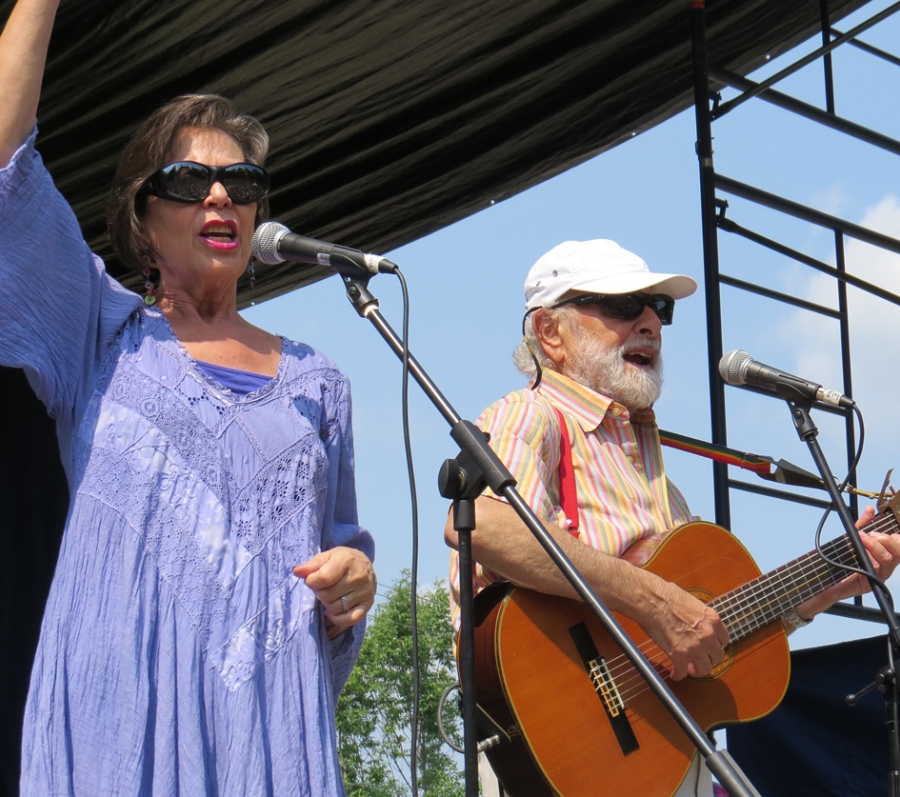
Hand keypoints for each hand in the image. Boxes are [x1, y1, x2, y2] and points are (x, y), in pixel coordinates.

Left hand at [293, 547, 375, 638]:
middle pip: (327, 595)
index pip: (323, 578)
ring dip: (327, 605)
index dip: (311, 581)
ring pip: (336, 608)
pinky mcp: (368, 604)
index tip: (312, 579)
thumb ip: (311, 565)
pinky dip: (338, 619)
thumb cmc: (341, 560)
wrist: (364, 564)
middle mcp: (359, 576)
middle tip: (322, 588)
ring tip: (329, 596)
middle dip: (319, 593)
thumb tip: (296, 571)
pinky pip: (350, 619)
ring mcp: (365, 591)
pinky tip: (332, 611)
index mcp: (347, 561)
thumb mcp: (326, 557)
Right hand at [640, 580, 729, 680]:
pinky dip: (678, 674)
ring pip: (704, 668)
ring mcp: (695, 647)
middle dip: (709, 658)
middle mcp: (708, 635)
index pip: (724, 639)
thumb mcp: (691, 602)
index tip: (709, 647)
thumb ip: (698, 617)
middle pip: (717, 656)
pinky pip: (681, 672)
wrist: (651, 600)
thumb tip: (694, 621)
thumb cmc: (666, 596)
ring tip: (689, 669)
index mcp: (712, 620)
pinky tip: (674, 673)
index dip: (716, 645)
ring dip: (697, 670)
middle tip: (700, 658)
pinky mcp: (679, 655)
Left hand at [796, 505, 899, 619]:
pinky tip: (861, 551)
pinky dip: (869, 557)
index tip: (891, 531)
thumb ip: (862, 524)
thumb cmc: (839, 559)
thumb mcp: (851, 538)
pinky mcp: (870, 583)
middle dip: (886, 541)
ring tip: (863, 537)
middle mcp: (884, 567)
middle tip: (872, 534)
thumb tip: (870, 510)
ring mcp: (878, 576)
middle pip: (896, 554)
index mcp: (883, 556)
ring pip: (887, 561)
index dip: (897, 540)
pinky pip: (875, 569)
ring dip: (875, 546)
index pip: (898, 548)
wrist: (824, 579)